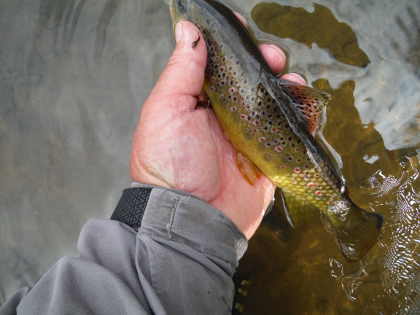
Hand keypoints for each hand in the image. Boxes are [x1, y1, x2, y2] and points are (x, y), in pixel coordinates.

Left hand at [131, 20, 305, 238]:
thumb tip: (188, 29)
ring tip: (289, 80)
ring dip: (285, 85)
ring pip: (273, 101)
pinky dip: (301, 116)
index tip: (242, 28)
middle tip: (271, 57)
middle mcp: (223, 116)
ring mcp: (248, 136)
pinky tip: (303, 104)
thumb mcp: (166, 111)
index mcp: (197, 102)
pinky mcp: (269, 157)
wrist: (192, 219)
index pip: (217, 65)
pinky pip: (290, 131)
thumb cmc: (170, 164)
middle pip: (250, 80)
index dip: (231, 45)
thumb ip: (180, 71)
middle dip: (263, 62)